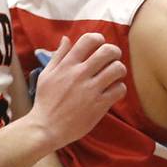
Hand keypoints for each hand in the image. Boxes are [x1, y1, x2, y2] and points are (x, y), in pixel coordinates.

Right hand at [31, 33, 126, 149]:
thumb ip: (59, 56)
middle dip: (114, 52)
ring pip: (117, 69)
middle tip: (112, 59)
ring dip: (119, 70)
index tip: (99, 46)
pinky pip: (120, 89)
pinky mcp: (100, 104)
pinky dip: (119, 88)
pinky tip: (113, 91)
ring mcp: (91, 89)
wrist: (46, 128)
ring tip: (114, 76)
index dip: (99, 39)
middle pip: (108, 51)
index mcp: (67, 65)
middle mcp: (80, 74)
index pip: (89, 40)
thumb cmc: (46, 101)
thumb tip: (66, 38)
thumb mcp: (47, 75)